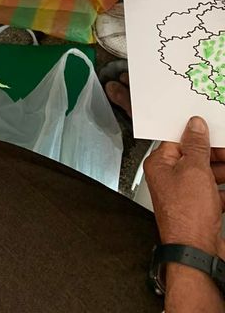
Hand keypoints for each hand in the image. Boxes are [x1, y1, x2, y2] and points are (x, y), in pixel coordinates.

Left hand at [145, 117, 224, 256]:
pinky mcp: (198, 210)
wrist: (196, 252)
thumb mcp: (195, 170)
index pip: (177, 140)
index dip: (197, 135)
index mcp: (159, 165)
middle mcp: (168, 179)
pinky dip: (223, 190)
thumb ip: (196, 145)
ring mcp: (184, 196)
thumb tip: (195, 125)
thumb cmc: (187, 216)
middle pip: (193, 157)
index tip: (213, 131)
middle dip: (215, 154)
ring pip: (206, 175)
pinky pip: (213, 193)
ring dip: (222, 170)